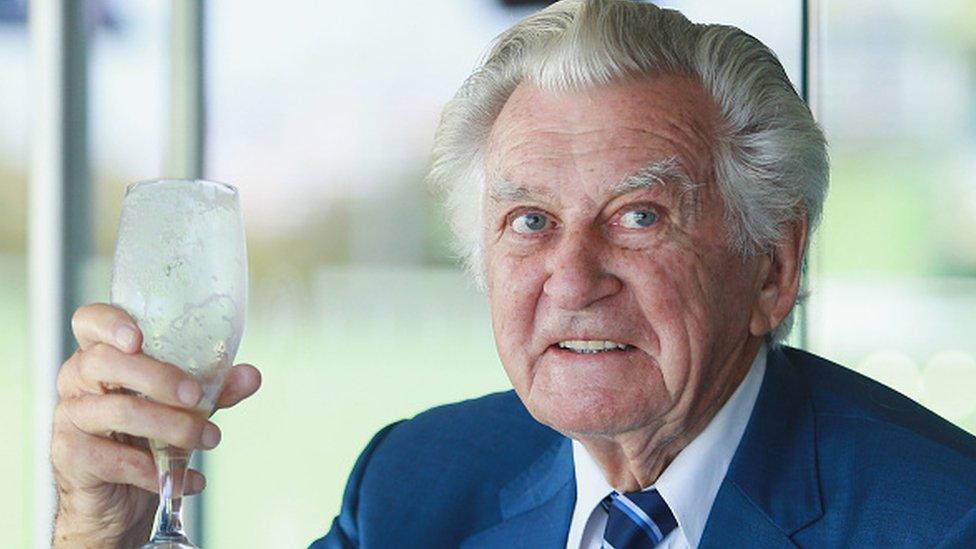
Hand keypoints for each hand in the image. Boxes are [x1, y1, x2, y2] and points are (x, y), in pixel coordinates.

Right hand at [51, 303, 261, 547]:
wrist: (118, 498)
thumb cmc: (147, 436)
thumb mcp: (185, 406)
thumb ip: (214, 387)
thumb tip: (252, 375)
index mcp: (102, 354)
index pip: (90, 322)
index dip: (110, 324)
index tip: (138, 338)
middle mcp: (77, 379)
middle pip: (107, 362)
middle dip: (159, 378)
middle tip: (196, 396)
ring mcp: (69, 417)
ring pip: (119, 411)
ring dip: (172, 427)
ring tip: (209, 439)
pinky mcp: (71, 457)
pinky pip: (117, 460)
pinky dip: (160, 471)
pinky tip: (190, 480)